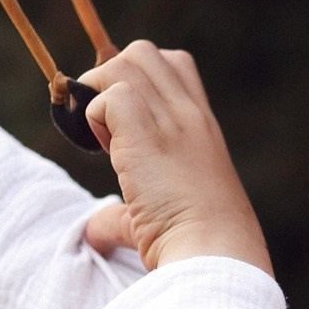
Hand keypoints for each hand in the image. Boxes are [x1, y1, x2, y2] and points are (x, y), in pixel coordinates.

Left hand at [78, 42, 271, 274]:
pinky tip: (105, 154)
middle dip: (112, 81)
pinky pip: (107, 97)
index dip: (141, 82)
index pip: (174, 65)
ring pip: (123, 63)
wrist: (214, 255)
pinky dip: (94, 118)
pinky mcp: (147, 135)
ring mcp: (172, 120)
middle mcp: (191, 115)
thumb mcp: (164, 214)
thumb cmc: (197, 246)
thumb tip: (95, 232)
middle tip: (107, 130)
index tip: (127, 125)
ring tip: (105, 142)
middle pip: (143, 52)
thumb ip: (126, 214)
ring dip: (99, 96)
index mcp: (203, 126)